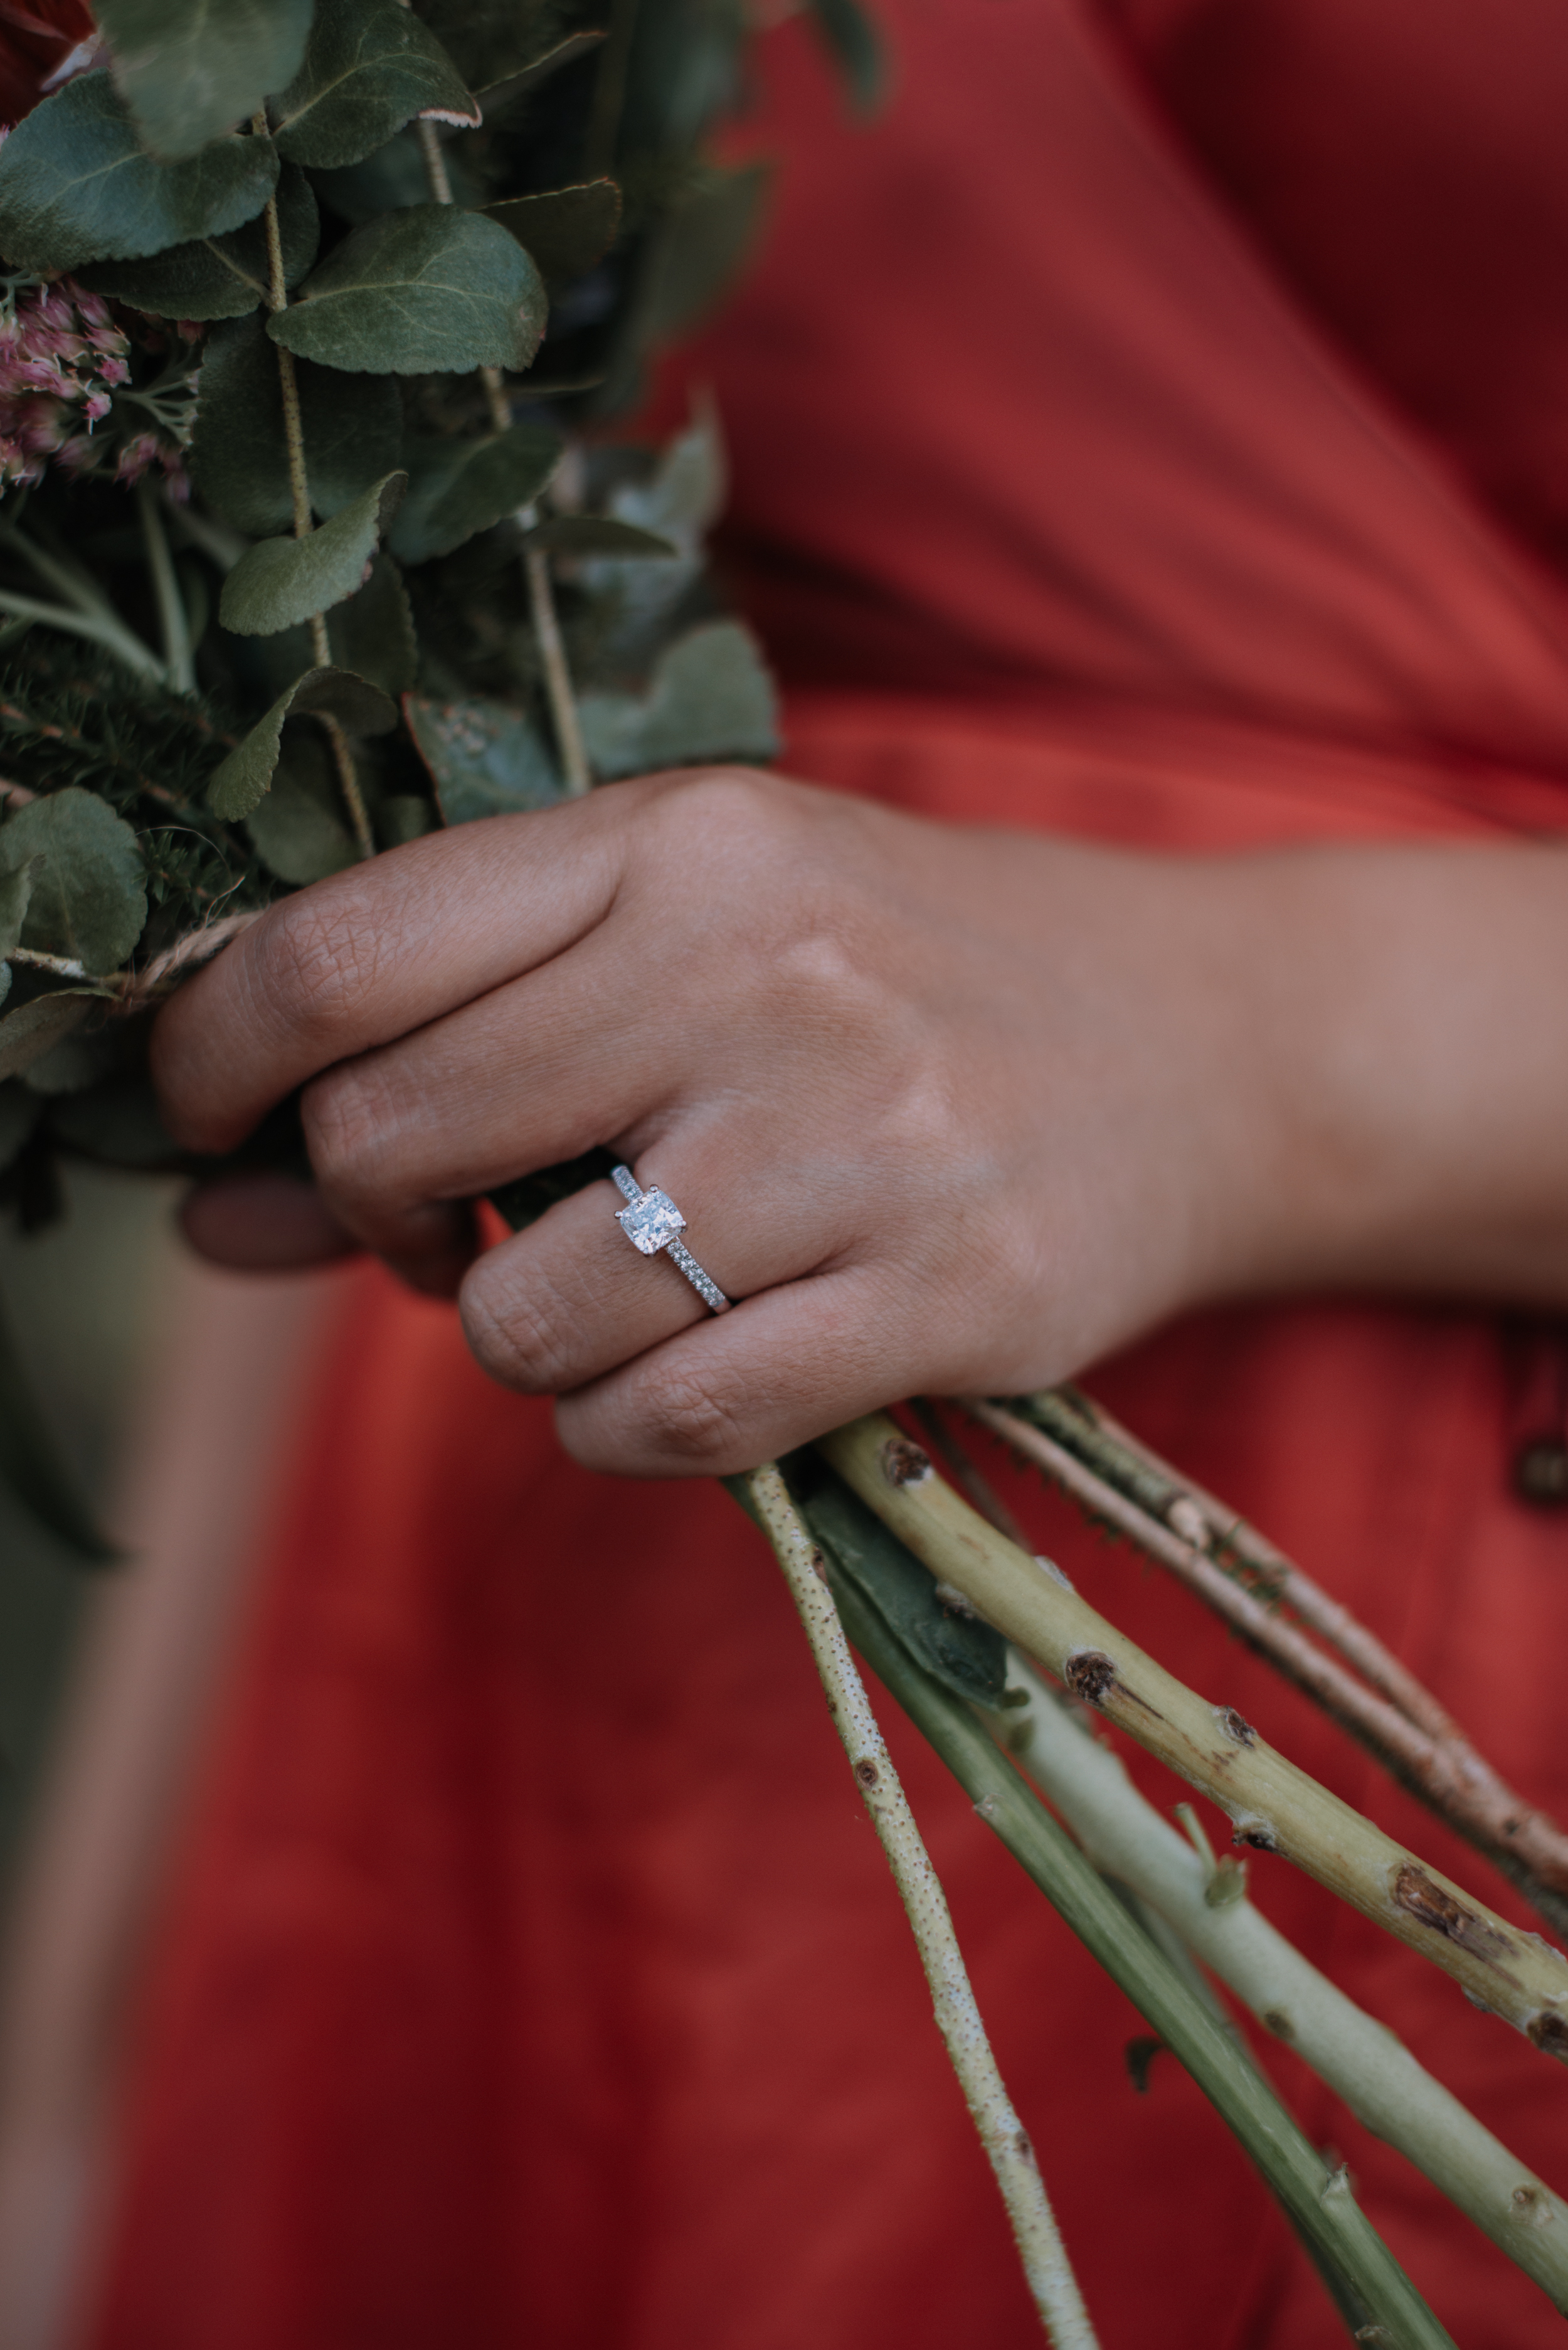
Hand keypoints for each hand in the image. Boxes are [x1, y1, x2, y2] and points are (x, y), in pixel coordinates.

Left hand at [153, 768, 1567, 1474]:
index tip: (210, 1119)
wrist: (1207, 1043)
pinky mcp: (950, 1295)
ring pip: (523, 1315)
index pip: (341, 951)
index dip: (212, 1055)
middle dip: (370, 1212)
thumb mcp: (690, 933)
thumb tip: (212, 1221)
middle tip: (441, 1219)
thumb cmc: (903, 976)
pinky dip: (624, 1432)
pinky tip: (680, 1381)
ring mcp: (863, 1140)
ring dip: (515, 1339)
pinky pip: (670, 1422)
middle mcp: (763, 972)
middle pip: (396, 1136)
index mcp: (681, 844)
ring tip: (607, 1294)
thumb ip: (453, 1039)